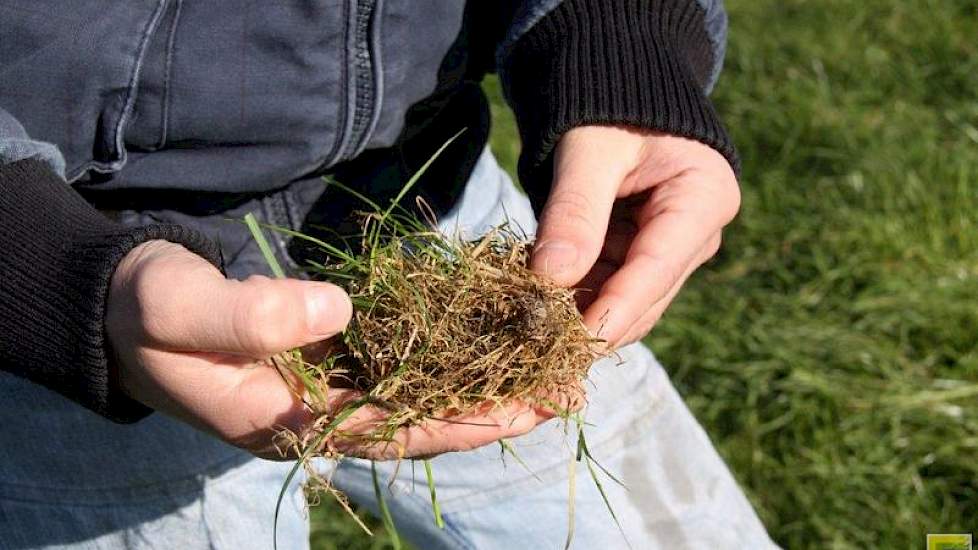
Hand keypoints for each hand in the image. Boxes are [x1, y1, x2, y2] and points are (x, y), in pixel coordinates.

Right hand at [107, 240, 547, 459]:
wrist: (124, 305)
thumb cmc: (144, 312)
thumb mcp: (177, 309)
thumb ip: (247, 314)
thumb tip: (335, 313)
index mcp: (284, 422)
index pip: (389, 431)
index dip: (458, 422)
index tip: (523, 409)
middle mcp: (315, 416)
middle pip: (418, 422)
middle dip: (490, 411)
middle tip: (563, 393)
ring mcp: (323, 391)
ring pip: (416, 397)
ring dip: (478, 385)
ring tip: (546, 370)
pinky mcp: (328, 359)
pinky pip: (398, 366)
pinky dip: (445, 357)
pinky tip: (488, 341)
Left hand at [532, 126, 739, 347]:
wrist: (613, 88)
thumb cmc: (607, 105)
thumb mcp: (589, 150)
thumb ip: (574, 210)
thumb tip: (551, 277)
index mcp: (704, 197)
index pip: (657, 267)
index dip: (615, 310)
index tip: (576, 344)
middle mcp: (696, 234)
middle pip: (643, 296)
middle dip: (592, 327)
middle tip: (539, 352)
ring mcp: (669, 250)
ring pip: (622, 303)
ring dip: (577, 319)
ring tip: (529, 336)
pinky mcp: (638, 256)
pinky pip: (604, 290)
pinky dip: (571, 302)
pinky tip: (534, 311)